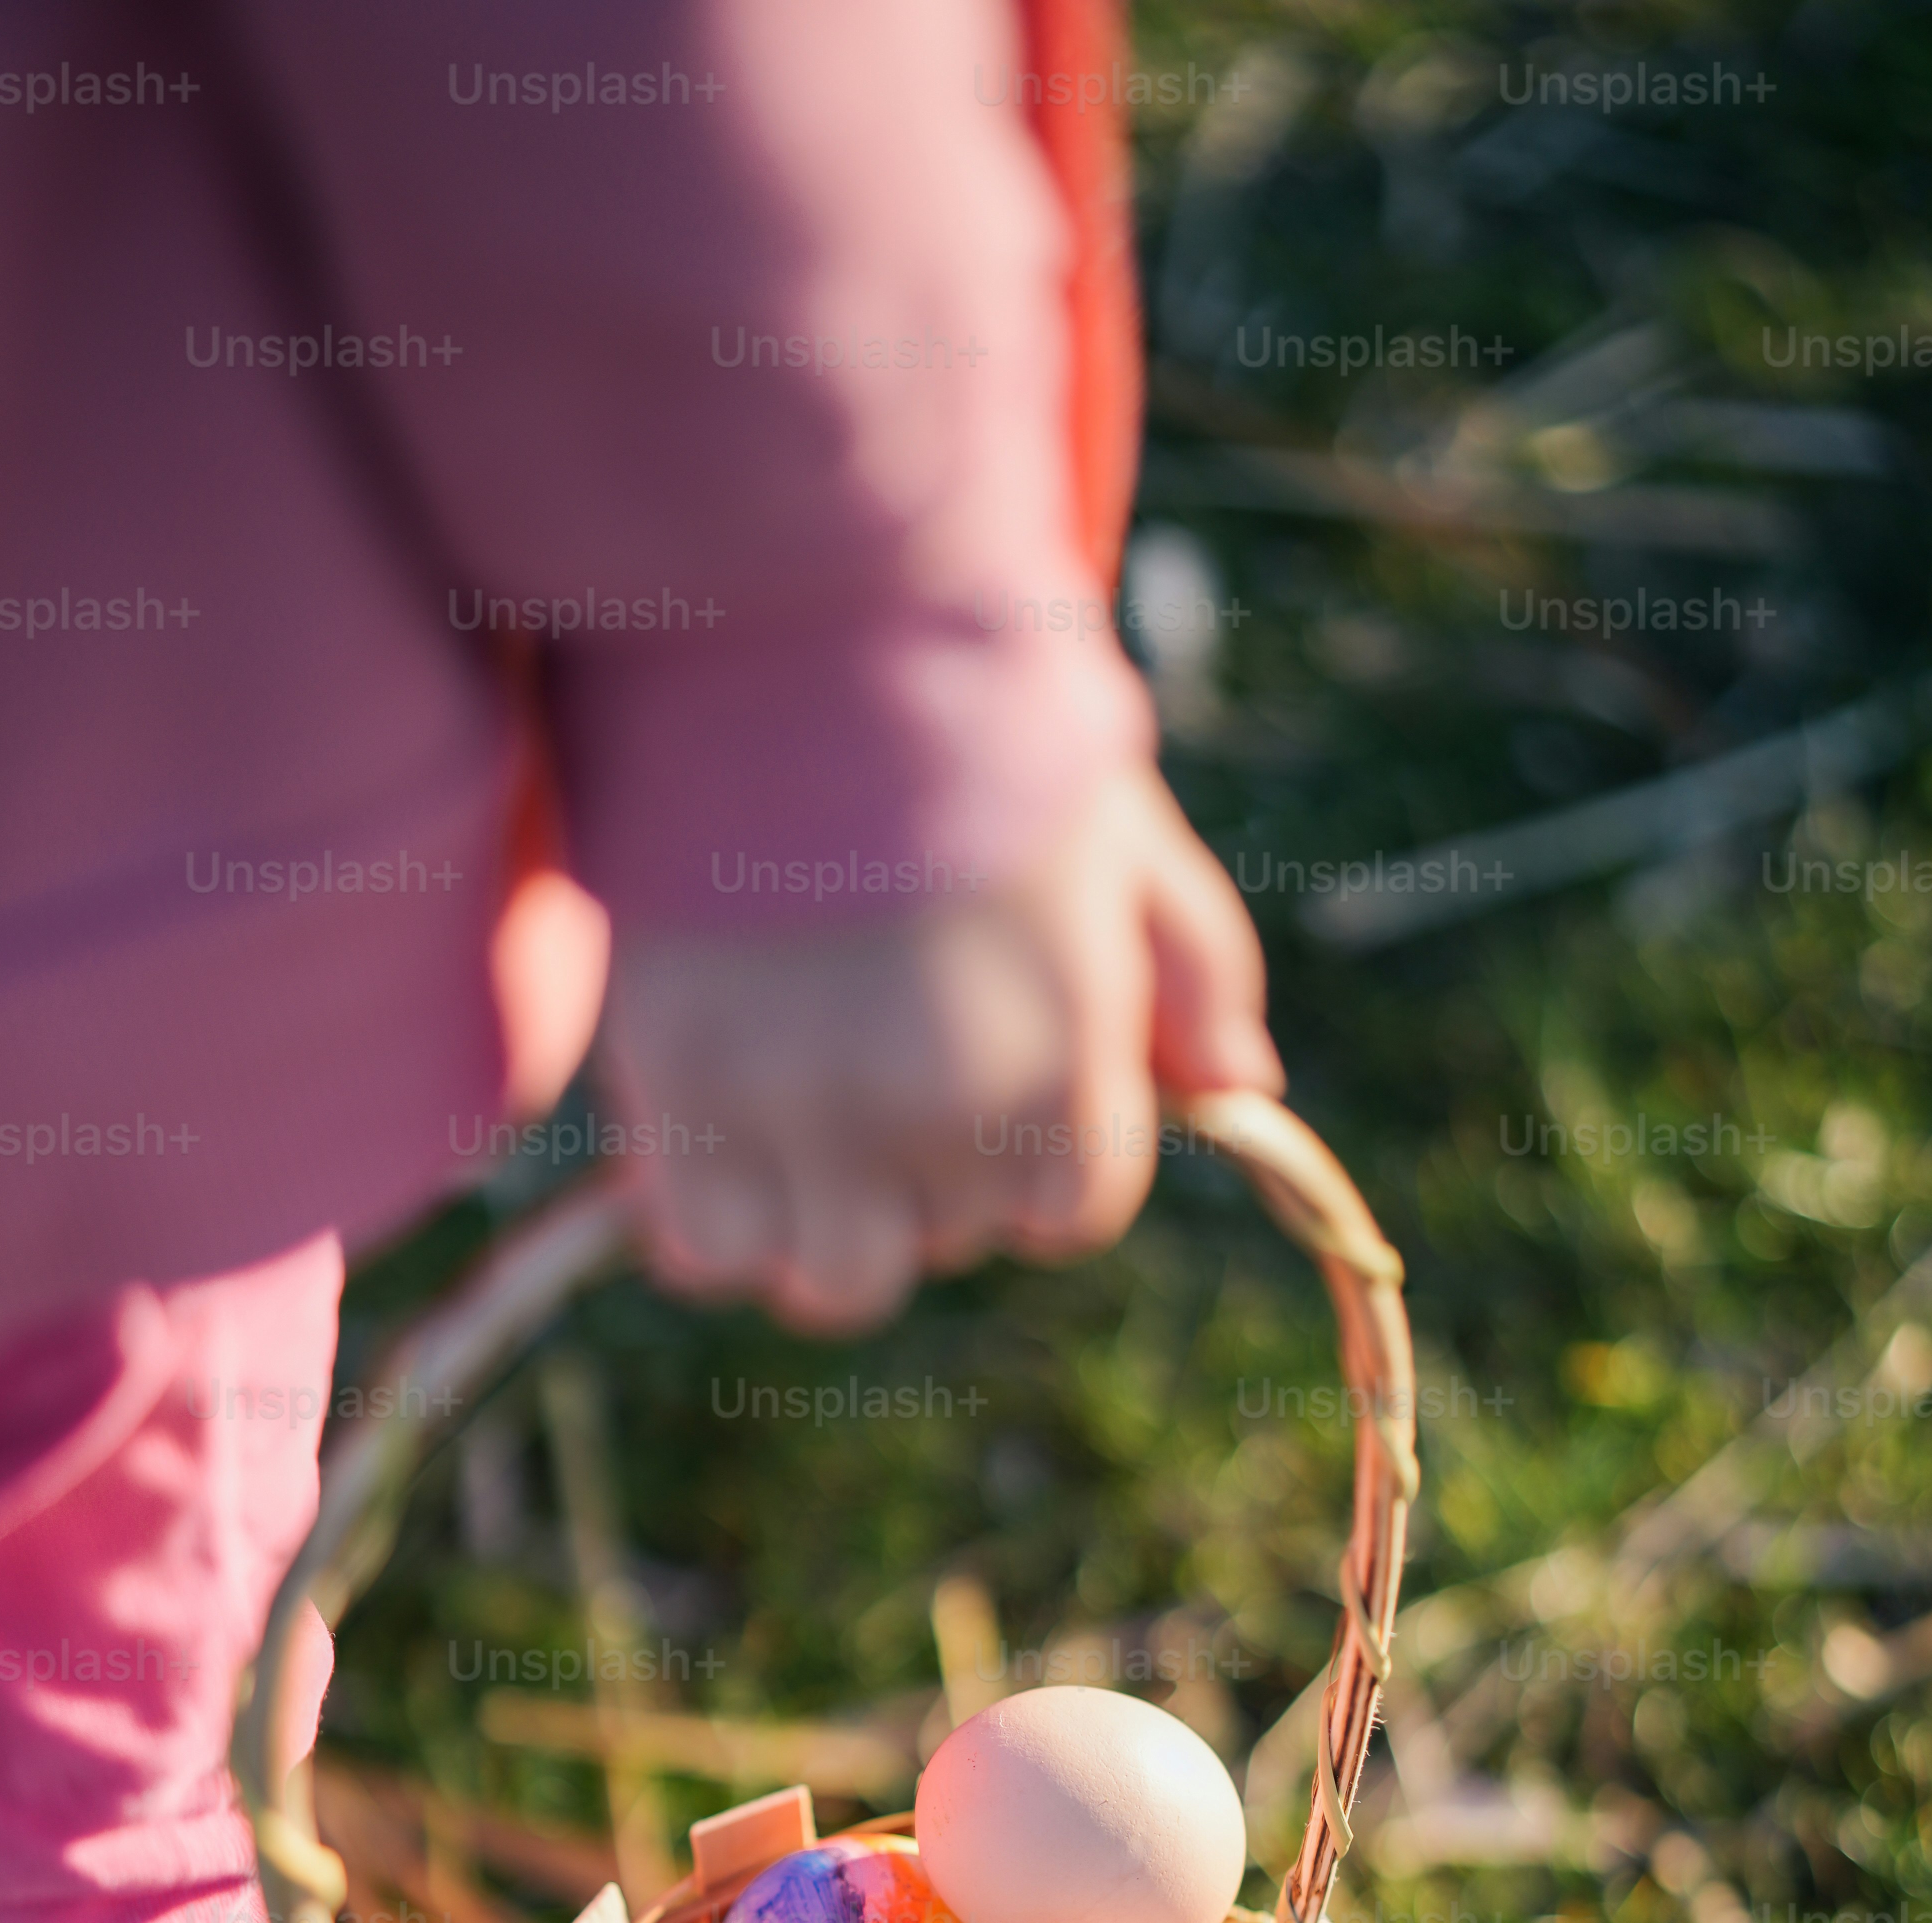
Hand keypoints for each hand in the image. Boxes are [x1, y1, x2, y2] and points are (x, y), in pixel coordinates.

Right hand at [596, 763, 1279, 1331]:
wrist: (792, 632)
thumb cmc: (974, 720)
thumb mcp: (1125, 835)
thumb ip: (1196, 969)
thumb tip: (1246, 1087)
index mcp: (1062, 1057)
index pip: (1070, 1214)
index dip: (1037, 1162)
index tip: (987, 1085)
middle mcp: (944, 1112)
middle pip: (951, 1240)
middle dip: (928, 1171)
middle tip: (877, 1050)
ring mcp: (810, 1117)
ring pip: (833, 1281)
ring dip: (819, 1222)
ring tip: (791, 1120)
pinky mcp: (685, 1104)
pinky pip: (707, 1253)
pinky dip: (706, 1218)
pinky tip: (704, 1137)